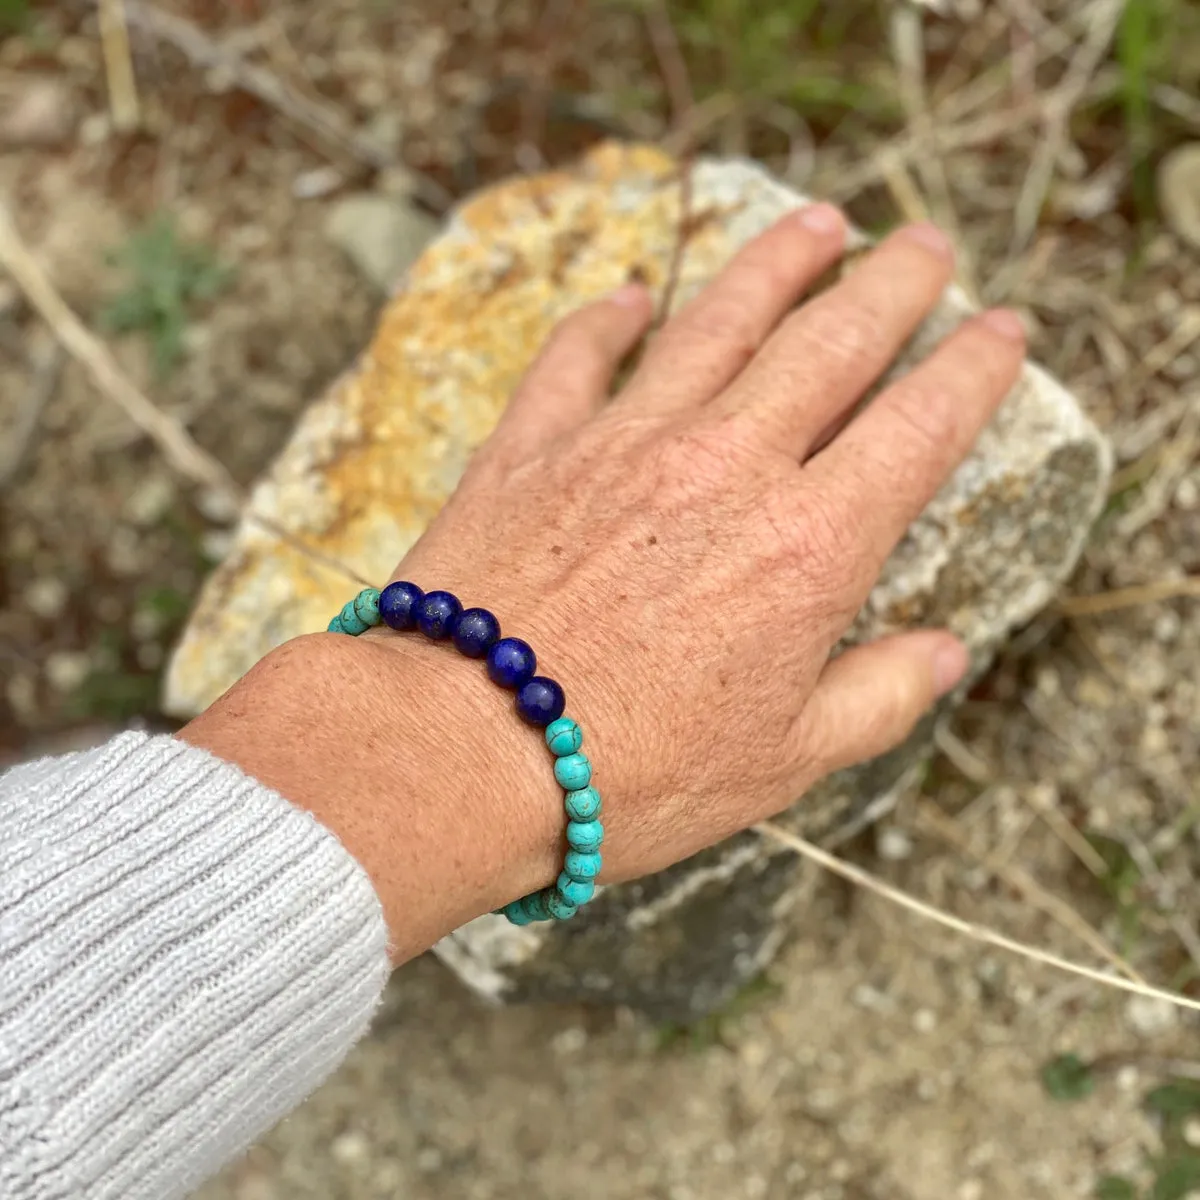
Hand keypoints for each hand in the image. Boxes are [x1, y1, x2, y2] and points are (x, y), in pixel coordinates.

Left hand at [184, 207, 1025, 957]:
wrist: (461, 751)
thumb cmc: (626, 773)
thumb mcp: (783, 763)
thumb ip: (876, 698)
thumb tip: (943, 653)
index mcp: (806, 546)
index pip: (918, 428)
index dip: (973, 370)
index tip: (1003, 330)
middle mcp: (725, 468)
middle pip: (831, 343)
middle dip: (892, 283)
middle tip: (924, 246)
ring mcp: (624, 443)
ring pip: (719, 321)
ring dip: (777, 264)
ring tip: (818, 224)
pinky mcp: (534, 446)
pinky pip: (580, 354)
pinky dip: (608, 317)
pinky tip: (632, 295)